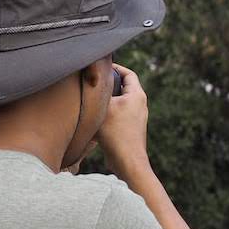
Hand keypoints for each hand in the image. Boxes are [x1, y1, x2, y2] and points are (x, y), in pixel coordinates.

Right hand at [96, 61, 150, 176]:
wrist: (127, 162)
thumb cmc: (116, 134)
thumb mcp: (103, 108)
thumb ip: (97, 92)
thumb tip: (89, 80)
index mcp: (137, 95)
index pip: (128, 73)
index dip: (115, 67)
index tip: (102, 66)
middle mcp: (140, 105)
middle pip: (124, 87)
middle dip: (108, 85)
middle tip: (93, 83)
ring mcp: (137, 118)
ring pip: (120, 103)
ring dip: (107, 101)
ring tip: (92, 101)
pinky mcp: (131, 129)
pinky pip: (119, 116)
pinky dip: (108, 115)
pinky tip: (95, 120)